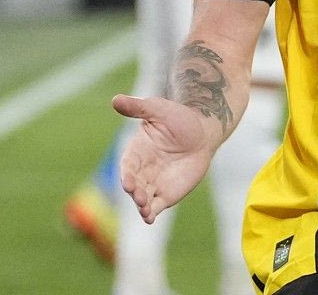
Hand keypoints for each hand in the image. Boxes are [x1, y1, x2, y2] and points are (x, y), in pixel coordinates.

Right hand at [112, 94, 216, 223]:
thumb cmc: (178, 117)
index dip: (127, 174)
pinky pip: (156, 205)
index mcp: (136, 151)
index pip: (128, 166)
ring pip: (143, 198)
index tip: (127, 182)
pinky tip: (149, 218)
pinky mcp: (166, 194)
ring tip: (145, 210)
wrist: (202, 131)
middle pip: (134, 184)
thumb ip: (137, 107)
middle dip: (135, 192)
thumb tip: (115, 99)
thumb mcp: (158, 109)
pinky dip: (151, 213)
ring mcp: (153, 183)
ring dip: (142, 204)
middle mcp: (142, 170)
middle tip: (138, 196)